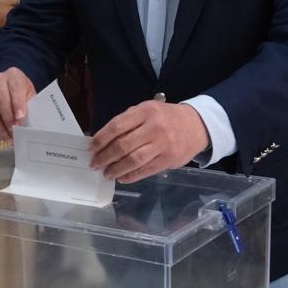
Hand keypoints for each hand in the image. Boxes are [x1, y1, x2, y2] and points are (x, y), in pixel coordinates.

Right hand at [0, 68, 36, 140]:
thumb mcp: (29, 95)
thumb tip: (29, 124)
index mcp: (14, 75)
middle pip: (0, 99)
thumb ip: (30, 106)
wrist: (7, 87)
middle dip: (7, 118)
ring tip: (7, 136)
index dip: (18, 105)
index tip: (20, 120)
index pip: (15, 89)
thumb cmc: (21, 92)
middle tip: (13, 131)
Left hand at [90, 100, 209, 182]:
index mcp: (145, 111)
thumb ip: (127, 122)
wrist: (196, 125)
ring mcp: (163, 144)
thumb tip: (103, 139)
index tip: (91, 148)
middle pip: (123, 145)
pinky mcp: (169, 159)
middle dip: (105, 157)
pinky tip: (122, 177)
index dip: (101, 139)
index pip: (117, 126)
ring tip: (106, 173)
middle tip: (95, 164)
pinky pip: (146, 170)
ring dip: (116, 169)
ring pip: (133, 160)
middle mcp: (154, 127)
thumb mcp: (147, 110)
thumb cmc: (165, 118)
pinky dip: (131, 176)